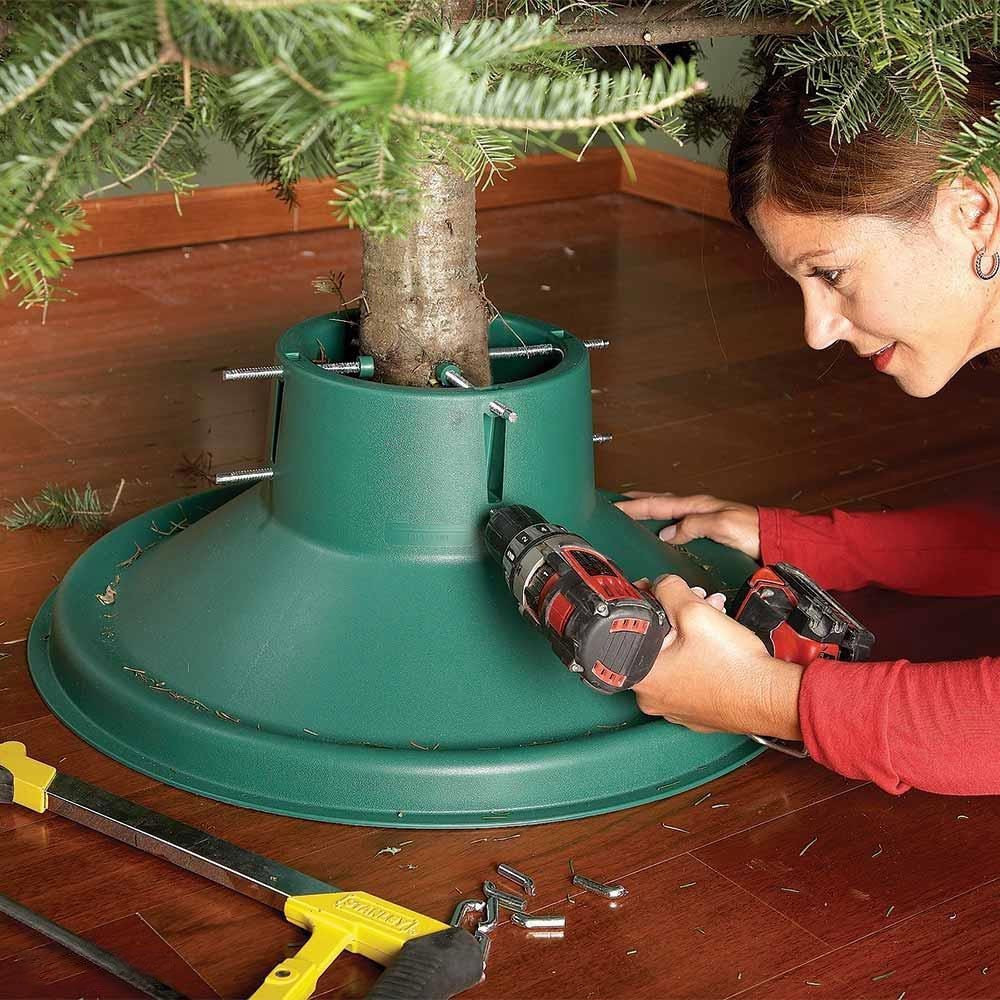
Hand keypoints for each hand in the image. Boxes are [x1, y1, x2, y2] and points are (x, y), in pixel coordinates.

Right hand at [615, 492, 760, 561]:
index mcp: (697, 505)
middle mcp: (697, 510)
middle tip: (615, 503)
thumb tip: (667, 533)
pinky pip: (677, 524)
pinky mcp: (707, 531)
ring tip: (631, 514)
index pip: (658, 505)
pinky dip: (662, 523)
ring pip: (666, 512)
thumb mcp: (722, 525)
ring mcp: (701, 519)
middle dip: (636, 503)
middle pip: (659, 504)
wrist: (774, 539)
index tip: (614, 506)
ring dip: (647, 511)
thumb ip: (693, 526)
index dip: (634, 506)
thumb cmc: (753, 531)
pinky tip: (659, 530)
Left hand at [631, 575, 802, 739]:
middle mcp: (652, 698)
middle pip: (656, 642)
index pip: (630, 628)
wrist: (770, 697)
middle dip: (677, 614)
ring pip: (674, 657)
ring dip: (692, 632)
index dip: (647, 602)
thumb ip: (668, 589)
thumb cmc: (734, 665)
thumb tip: (661, 584)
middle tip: (697, 604)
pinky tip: (718, 644)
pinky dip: (700, 656)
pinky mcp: (695, 710)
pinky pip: (689, 675)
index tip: (660, 594)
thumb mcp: (694, 611)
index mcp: (643, 677)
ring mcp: (674, 707)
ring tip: (714, 618)